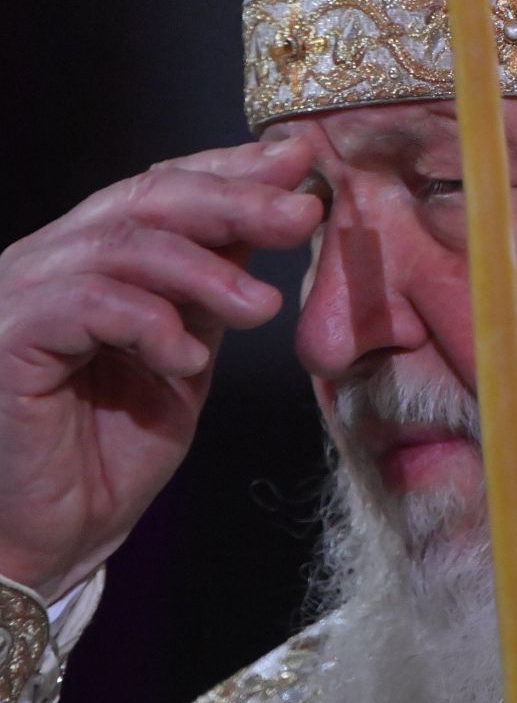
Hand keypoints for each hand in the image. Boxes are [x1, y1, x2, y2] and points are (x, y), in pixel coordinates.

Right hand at [0, 134, 320, 602]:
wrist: (50, 540)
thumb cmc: (112, 447)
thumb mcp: (188, 346)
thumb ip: (217, 281)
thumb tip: (284, 205)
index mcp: (89, 250)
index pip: (162, 185)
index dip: (232, 169)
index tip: (300, 161)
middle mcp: (48, 257)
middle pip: (146, 198)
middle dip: (235, 200)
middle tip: (301, 214)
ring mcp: (21, 292)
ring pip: (123, 243)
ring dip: (206, 270)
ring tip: (261, 307)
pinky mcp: (7, 337)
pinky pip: (88, 302)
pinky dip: (151, 322)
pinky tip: (190, 356)